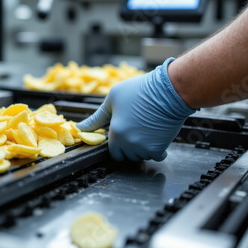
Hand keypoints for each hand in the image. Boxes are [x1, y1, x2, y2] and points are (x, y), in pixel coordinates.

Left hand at [76, 58, 195, 160]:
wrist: (169, 90)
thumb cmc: (140, 90)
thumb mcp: (112, 99)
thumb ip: (95, 118)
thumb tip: (78, 128)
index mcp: (116, 132)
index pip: (113, 152)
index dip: (118, 144)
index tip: (124, 135)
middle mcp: (129, 144)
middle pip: (127, 155)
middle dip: (130, 146)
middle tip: (137, 129)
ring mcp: (144, 148)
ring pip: (141, 156)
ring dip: (143, 148)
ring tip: (147, 128)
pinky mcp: (159, 148)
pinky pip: (157, 156)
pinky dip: (157, 149)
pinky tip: (156, 135)